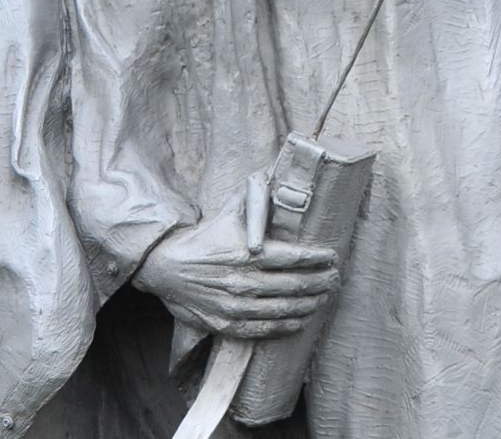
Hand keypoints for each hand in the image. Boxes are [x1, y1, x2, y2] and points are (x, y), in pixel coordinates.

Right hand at [133, 194, 339, 338]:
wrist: (166, 267)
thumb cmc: (206, 237)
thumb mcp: (230, 211)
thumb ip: (256, 195)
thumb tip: (275, 172)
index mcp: (248, 252)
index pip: (294, 258)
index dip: (319, 259)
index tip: (334, 257)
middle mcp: (243, 280)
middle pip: (294, 285)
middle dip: (320, 282)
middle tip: (335, 279)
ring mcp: (235, 305)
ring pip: (283, 308)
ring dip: (309, 304)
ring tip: (324, 297)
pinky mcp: (226, 323)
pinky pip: (263, 329)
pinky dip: (286, 326)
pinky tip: (301, 320)